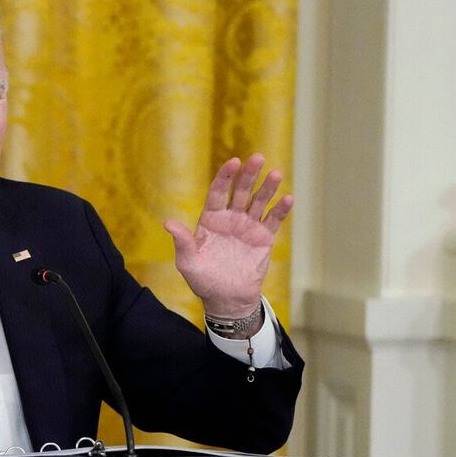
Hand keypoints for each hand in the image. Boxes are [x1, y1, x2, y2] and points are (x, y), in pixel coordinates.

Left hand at [163, 153, 292, 318]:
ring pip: (259, 202)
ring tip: (275, 174)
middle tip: (257, 158)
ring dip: (267, 188)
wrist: (226, 298)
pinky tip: (287, 199)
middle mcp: (230, 218)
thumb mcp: (188, 262)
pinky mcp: (263, 238)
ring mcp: (248, 226)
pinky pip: (273, 221)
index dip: (225, 177)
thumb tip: (168, 223)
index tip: (233, 162)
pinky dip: (280, 210)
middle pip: (241, 191)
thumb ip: (182, 241)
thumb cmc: (203, 280)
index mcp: (211, 219)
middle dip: (248, 175)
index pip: (218, 192)